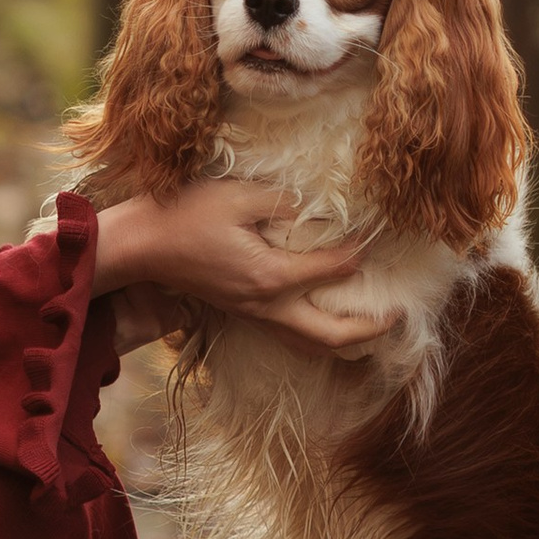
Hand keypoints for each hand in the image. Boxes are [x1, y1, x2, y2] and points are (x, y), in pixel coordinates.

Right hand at [93, 176, 391, 349]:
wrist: (139, 245)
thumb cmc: (185, 214)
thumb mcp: (238, 195)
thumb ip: (284, 201)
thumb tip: (317, 208)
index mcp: (271, 276)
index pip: (332, 269)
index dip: (359, 252)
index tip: (377, 235)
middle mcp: (266, 305)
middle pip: (330, 335)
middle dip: (369, 329)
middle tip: (398, 315)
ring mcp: (252, 314)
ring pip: (309, 343)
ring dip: (345, 340)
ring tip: (371, 327)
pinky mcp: (241, 311)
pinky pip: (289, 334)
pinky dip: (316, 334)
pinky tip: (325, 317)